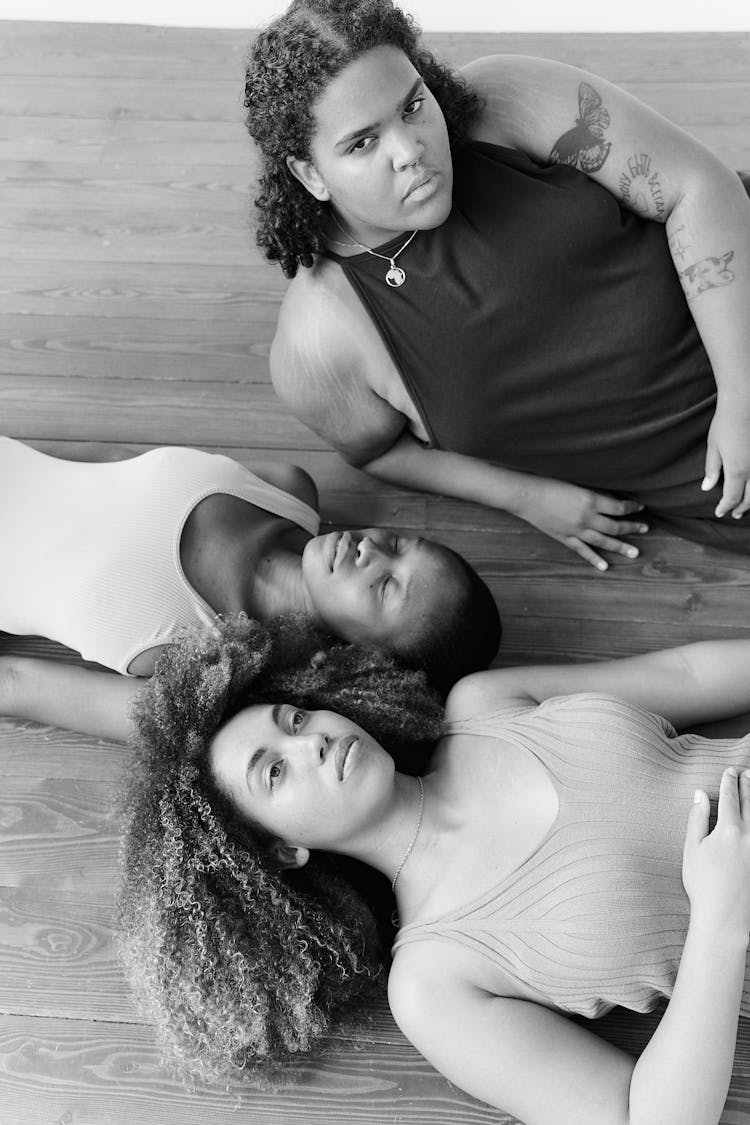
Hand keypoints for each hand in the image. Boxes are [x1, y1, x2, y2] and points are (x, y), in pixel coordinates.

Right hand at [516, 477, 647, 570]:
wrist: (527, 495)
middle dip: (632, 528)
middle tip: (645, 529)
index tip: (639, 507)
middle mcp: (586, 518)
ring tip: (635, 552)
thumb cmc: (550, 483)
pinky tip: (604, 566)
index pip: (618, 507)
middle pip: (615, 527)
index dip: (631, 507)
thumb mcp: (577, 483)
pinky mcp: (565, 538)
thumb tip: (611, 499)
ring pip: (603, 542)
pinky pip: (582, 551)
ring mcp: (576, 530)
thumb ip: (594, 493)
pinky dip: (594, 559)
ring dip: (620, 547)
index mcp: (590, 500)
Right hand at [683, 767, 749, 941]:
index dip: (729, 781)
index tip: (730, 771)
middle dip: (748, 785)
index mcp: (729, 830)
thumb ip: (697, 819)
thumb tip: (699, 794)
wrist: (725, 918)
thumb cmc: (703, 885)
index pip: (730, 797)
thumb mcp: (692, 849)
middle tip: (747, 772)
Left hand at [703, 399, 749, 517]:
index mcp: (737, 470)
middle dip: (741, 508)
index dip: (725, 507)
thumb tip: (707, 488)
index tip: (719, 512)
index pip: (731, 497)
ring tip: (745, 505)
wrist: (744, 403)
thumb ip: (712, 469)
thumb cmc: (725, 424)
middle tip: (734, 514)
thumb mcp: (713, 447)